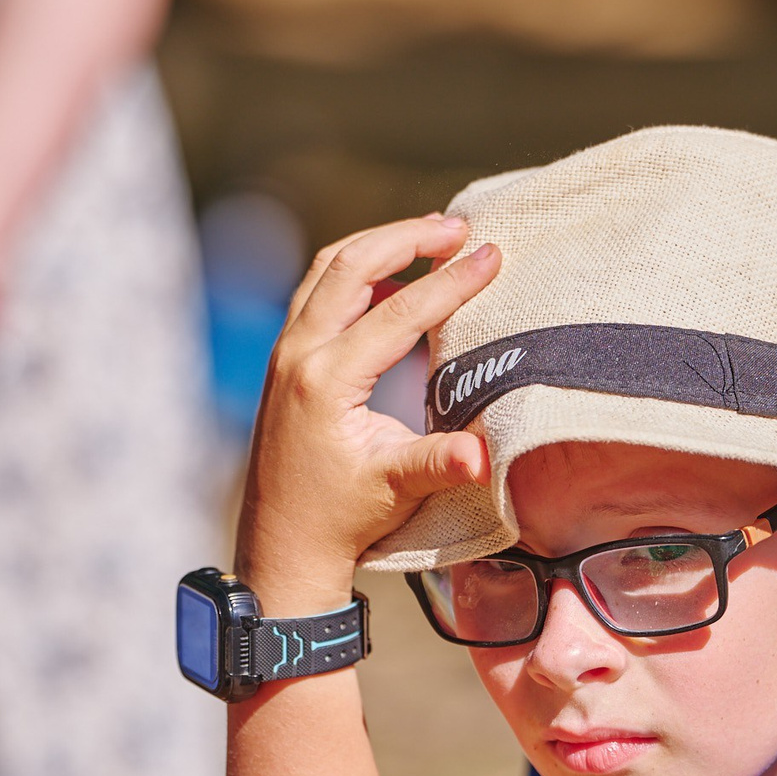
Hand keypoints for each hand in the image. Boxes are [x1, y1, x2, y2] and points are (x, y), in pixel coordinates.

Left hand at [236, 214, 502, 613]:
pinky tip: (392, 276)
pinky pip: (317, 294)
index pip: (398, 310)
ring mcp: (285, 355)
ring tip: (430, 236)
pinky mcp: (285, 362)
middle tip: (458, 228)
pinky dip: (354, 271)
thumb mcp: (395, 489)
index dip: (450, 281)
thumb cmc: (340, 520)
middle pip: (350, 263)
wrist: (284, 547)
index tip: (491, 255)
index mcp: (325, 380)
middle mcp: (297, 356)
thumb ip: (441, 463)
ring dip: (377, 245)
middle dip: (406, 236)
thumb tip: (486, 455)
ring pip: (327, 270)